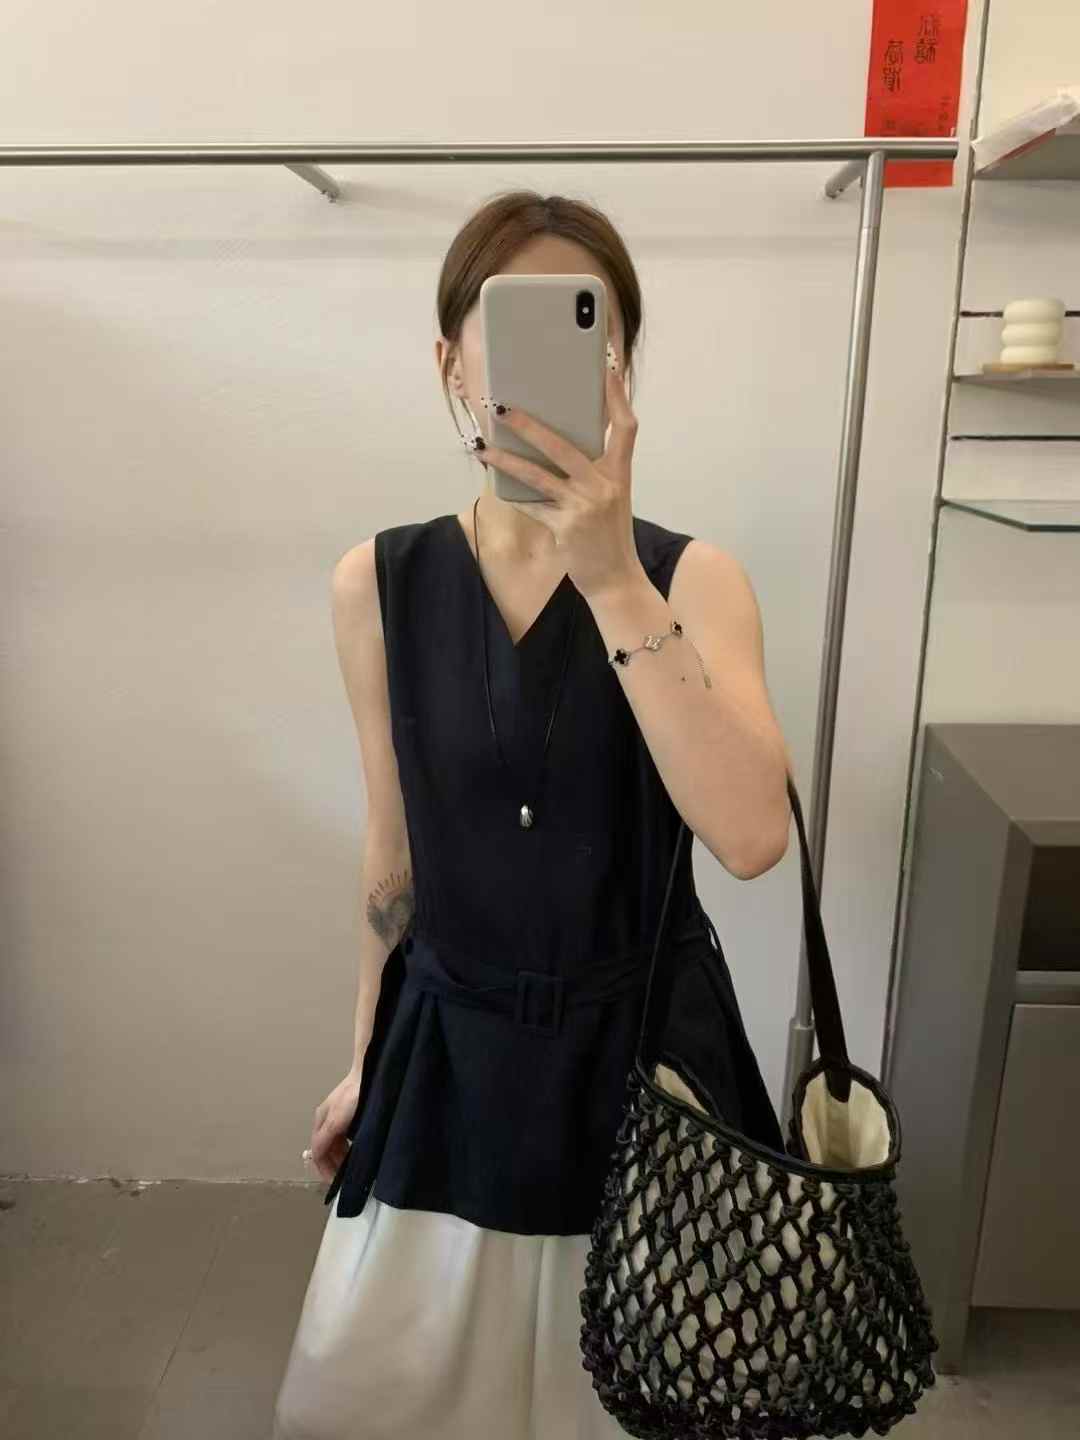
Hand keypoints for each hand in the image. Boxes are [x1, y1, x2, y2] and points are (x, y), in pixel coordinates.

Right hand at [309, 1069, 362, 1182]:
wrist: (370, 1072)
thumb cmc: (353, 1096)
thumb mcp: (337, 1120)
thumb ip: (325, 1139)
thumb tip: (315, 1157)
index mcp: (321, 1120)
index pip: (317, 1153)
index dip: (325, 1170)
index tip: (337, 1184)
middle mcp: (328, 1119)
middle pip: (326, 1149)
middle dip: (333, 1165)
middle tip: (347, 1179)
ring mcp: (339, 1116)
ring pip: (337, 1144)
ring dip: (342, 1158)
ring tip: (353, 1168)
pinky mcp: (351, 1113)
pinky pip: (345, 1137)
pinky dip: (349, 1148)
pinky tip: (358, 1152)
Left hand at [475, 364, 645, 601]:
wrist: (616, 580)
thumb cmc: (609, 536)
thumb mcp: (610, 498)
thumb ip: (591, 473)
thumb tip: (553, 445)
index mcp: (620, 473)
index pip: (624, 427)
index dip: (617, 396)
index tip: (607, 367)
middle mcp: (604, 485)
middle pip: (563, 445)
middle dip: (529, 424)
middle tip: (502, 407)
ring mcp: (585, 507)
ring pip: (538, 475)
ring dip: (505, 460)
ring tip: (481, 446)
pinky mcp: (566, 528)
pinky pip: (532, 506)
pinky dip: (513, 496)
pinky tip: (494, 484)